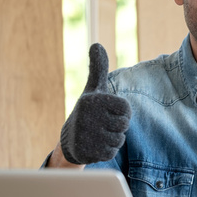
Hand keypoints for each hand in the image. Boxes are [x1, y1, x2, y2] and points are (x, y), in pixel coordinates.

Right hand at [59, 44, 130, 163]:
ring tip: (99, 133)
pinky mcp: (87, 151)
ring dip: (112, 139)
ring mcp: (87, 135)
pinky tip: (95, 144)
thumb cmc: (89, 110)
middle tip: (103, 124)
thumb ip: (98, 68)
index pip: (126, 108)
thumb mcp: (93, 88)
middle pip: (124, 125)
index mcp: (93, 99)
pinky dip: (106, 150)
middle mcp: (89, 116)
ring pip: (119, 140)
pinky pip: (111, 152)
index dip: (122, 112)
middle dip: (118, 127)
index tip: (110, 111)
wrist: (70, 138)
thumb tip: (96, 44)